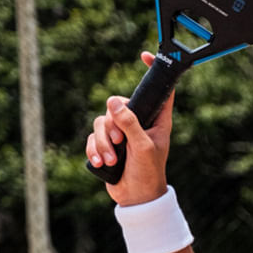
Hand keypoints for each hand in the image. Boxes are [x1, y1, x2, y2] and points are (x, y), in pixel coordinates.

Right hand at [87, 52, 173, 205]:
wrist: (136, 197)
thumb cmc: (149, 172)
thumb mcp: (142, 146)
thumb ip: (129, 123)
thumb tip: (113, 102)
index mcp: (157, 119)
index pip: (159, 90)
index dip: (153, 72)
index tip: (144, 55)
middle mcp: (140, 122)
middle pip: (118, 105)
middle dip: (113, 124)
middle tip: (119, 141)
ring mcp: (123, 133)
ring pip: (103, 122)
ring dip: (103, 142)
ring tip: (112, 158)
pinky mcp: (108, 144)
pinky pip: (94, 137)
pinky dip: (95, 149)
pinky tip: (101, 162)